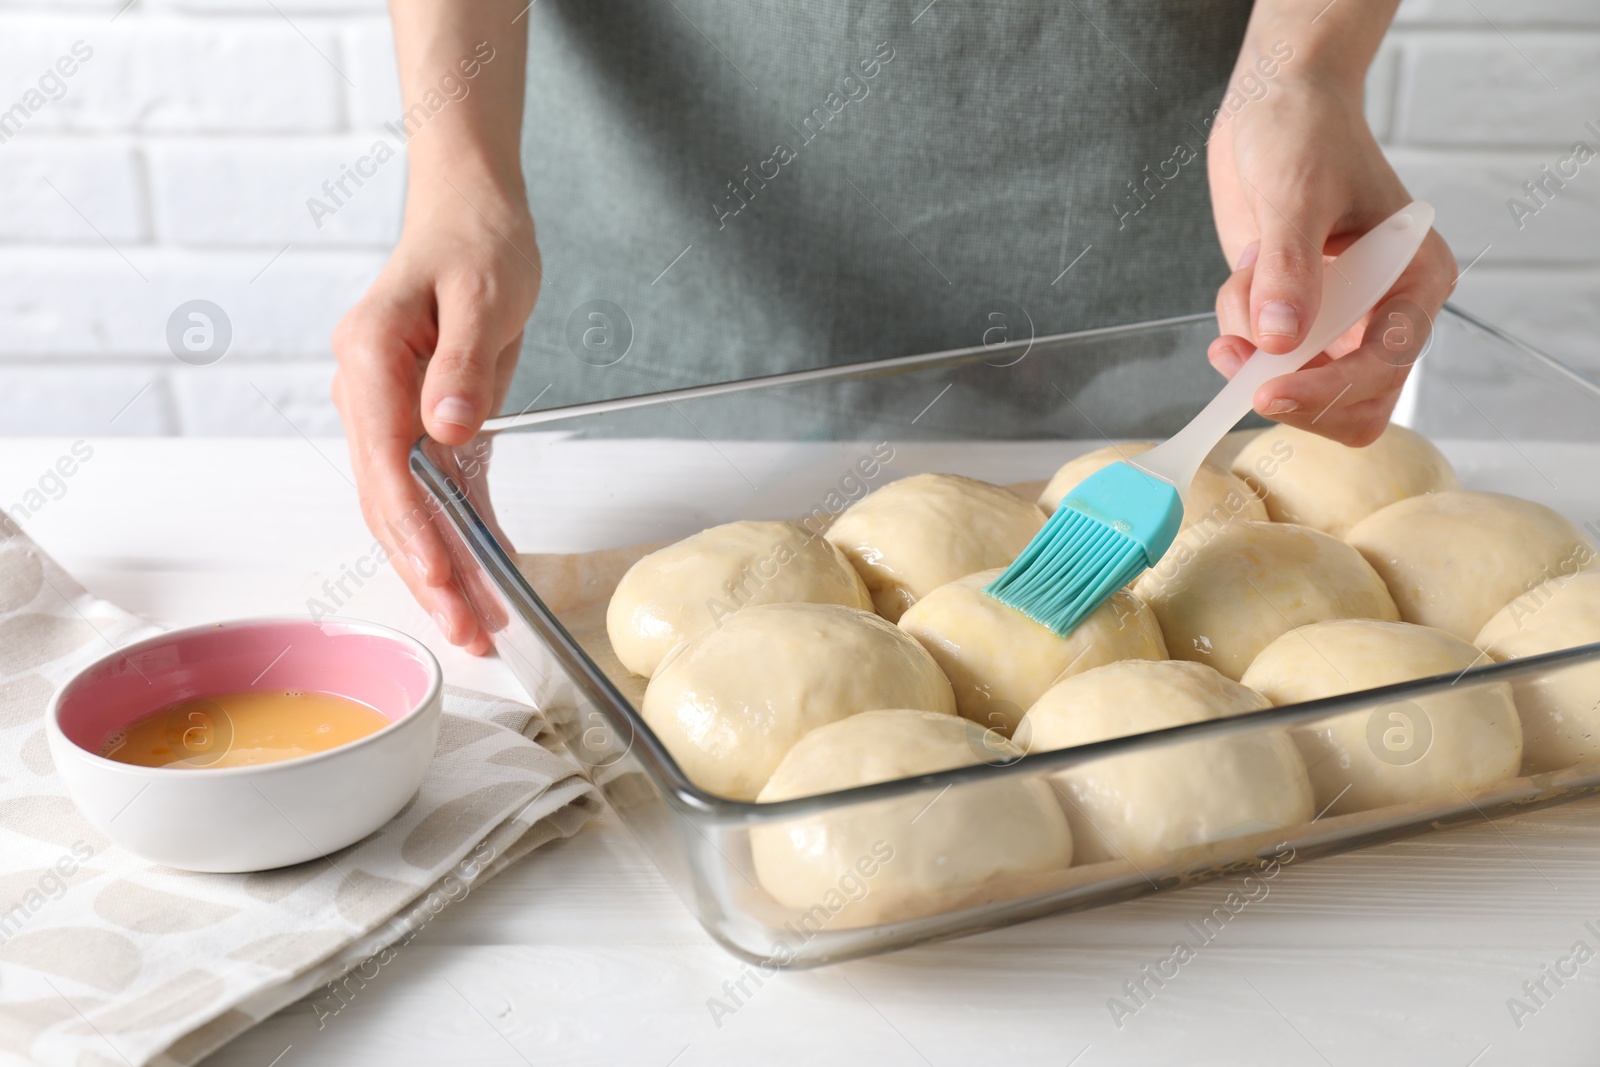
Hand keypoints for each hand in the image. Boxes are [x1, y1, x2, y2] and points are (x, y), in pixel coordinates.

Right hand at [331, 184, 539, 653]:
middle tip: (467, 630)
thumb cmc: (475, 239)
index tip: (444, 578)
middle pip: (390, 502)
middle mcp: (367, 393)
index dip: (415, 530)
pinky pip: (439, 491)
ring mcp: (389, 412)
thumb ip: (462, 361)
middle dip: (427, 571)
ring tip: (478, 626)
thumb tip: (444, 427)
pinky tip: (489, 576)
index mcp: (371, 358)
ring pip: (408, 509)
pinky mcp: (422, 422)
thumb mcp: (484, 291)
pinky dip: (462, 535)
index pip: (385, 463)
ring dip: (441, 569)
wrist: (469, 211)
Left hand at [1206, 63, 1455, 445]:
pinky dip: (1240, 335)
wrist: (1273, 107)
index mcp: (1416, 278)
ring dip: (1256, 352)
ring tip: (1246, 279)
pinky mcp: (1299, 318)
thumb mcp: (1295, 194)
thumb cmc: (1303, 132)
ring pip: (1303, 385)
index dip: (1329, 391)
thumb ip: (1290, 268)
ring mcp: (1341, 319)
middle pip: (1355, 404)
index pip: (1386, 366)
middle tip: (1235, 356)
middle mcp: (1387, 309)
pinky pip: (1265, 360)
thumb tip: (1282, 340)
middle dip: (1292, 387)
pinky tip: (1241, 281)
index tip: (1267, 390)